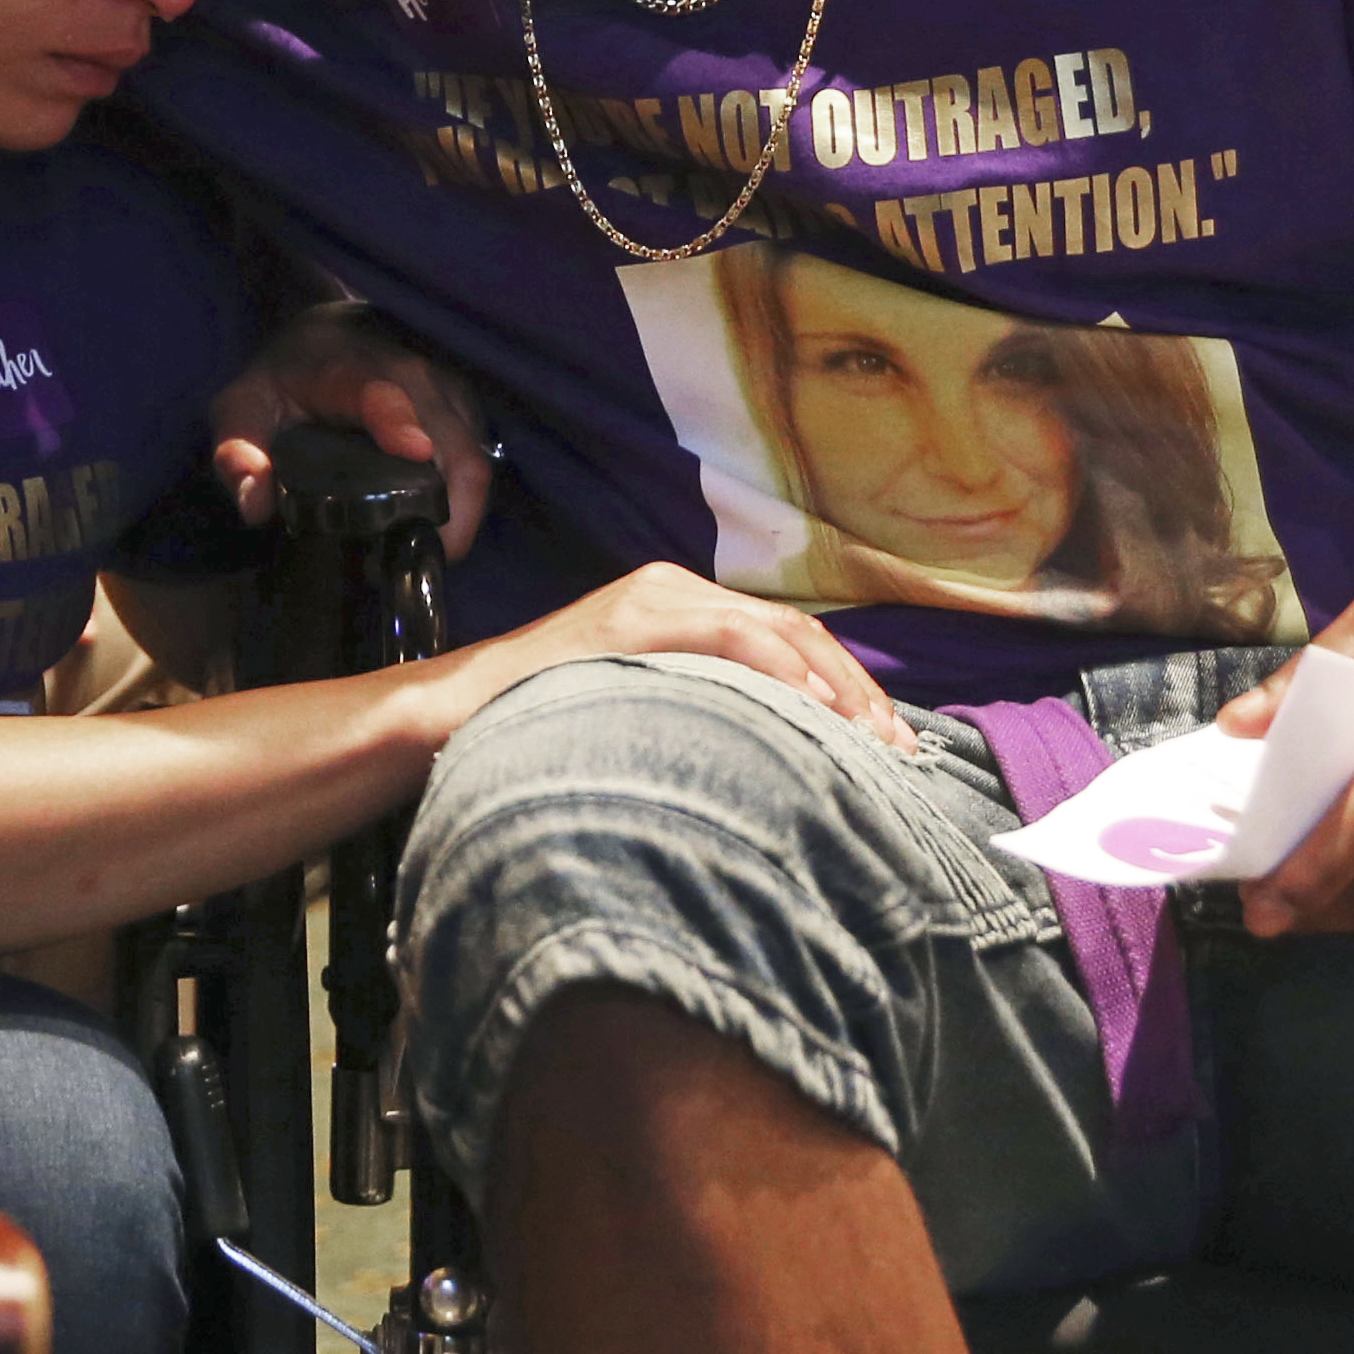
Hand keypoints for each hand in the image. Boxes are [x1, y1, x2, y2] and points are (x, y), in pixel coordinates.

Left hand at [211, 303, 495, 557]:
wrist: (329, 333)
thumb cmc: (284, 379)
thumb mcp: (240, 410)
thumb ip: (236, 454)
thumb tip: (256, 505)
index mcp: (347, 369)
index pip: (382, 392)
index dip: (398, 421)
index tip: (413, 453)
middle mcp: (413, 372)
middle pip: (453, 446)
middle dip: (445, 514)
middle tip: (405, 562)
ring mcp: (448, 387)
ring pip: (473, 459)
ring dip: (458, 512)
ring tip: (416, 547)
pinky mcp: (466, 404)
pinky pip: (479, 458)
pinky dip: (463, 498)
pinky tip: (429, 522)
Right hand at [424, 562, 915, 754]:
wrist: (455, 716)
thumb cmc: (544, 728)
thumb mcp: (642, 713)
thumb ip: (701, 714)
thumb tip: (778, 763)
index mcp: (682, 608)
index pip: (789, 639)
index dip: (848, 688)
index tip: (887, 746)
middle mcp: (676, 590)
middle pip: (797, 629)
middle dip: (857, 690)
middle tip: (899, 749)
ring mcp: (655, 598)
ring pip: (776, 628)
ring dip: (835, 684)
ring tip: (870, 738)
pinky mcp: (635, 618)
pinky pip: (729, 636)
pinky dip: (782, 671)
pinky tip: (815, 710)